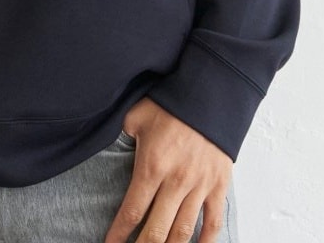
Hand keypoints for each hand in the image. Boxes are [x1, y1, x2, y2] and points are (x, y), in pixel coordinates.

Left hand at [102, 100, 232, 242]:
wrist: (210, 95)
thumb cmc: (171, 104)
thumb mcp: (137, 115)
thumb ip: (122, 135)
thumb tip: (104, 141)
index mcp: (152, 166)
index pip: (132, 211)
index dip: (119, 234)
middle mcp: (176, 182)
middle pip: (156, 231)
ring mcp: (199, 186)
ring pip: (182, 232)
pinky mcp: (219, 186)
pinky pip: (213, 223)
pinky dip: (205, 242)